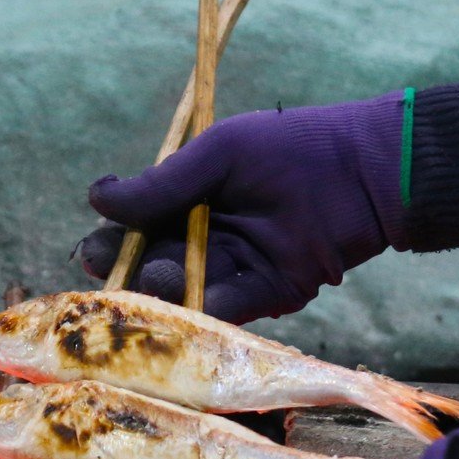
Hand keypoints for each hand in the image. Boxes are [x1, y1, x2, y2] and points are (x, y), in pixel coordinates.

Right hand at [78, 93, 404, 324]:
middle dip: (130, 273)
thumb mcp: (219, 155)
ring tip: (159, 276)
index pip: (136, 230)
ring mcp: (235, 271)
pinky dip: (206, 310)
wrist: (364, 171)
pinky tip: (186, 306)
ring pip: (187, 292)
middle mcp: (205, 242)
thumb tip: (95, 198)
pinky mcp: (268, 295)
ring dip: (166, 291)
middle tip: (114, 272)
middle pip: (153, 266)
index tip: (94, 249)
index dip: (111, 243)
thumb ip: (163, 184)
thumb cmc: (291, 148)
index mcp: (187, 204)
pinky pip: (229, 309)